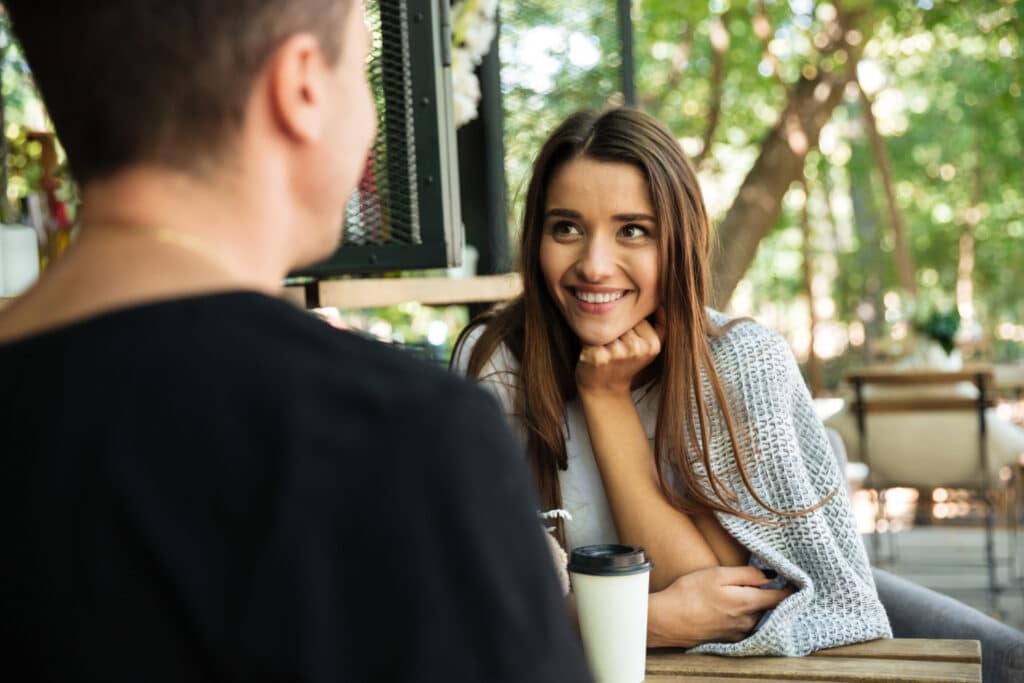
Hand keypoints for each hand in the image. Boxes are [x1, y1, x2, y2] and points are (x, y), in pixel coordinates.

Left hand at [576, 310, 665, 395]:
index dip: (627, 326)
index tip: (626, 341)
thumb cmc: (624, 363)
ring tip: (604, 349)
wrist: (604, 389)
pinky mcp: (599, 357)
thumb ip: (659, 325)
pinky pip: (590, 336)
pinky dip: (587, 343)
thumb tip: (660, 303)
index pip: (636, 316)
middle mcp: (637, 348)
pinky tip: (593, 354)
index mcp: (653, 344)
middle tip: (613, 346)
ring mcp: (618, 353)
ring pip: (606, 327)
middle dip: (614, 329)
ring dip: (600, 335)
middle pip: (621, 320)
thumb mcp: (648, 347)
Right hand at [647, 566, 794, 647]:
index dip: (791, 588)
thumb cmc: (688, 593)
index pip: (780, 597)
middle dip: (775, 596)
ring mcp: (738, 633)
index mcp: (747, 603)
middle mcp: (748, 622)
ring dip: (760, 607)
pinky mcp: (728, 639)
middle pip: (770, 608)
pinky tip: (736, 608)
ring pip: (758, 617)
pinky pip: (746, 626)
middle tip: (778, 582)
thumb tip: (770, 576)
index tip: (798, 580)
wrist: (666, 621)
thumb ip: (746, 575)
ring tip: (756, 593)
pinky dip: (748, 617)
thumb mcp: (717, 574)